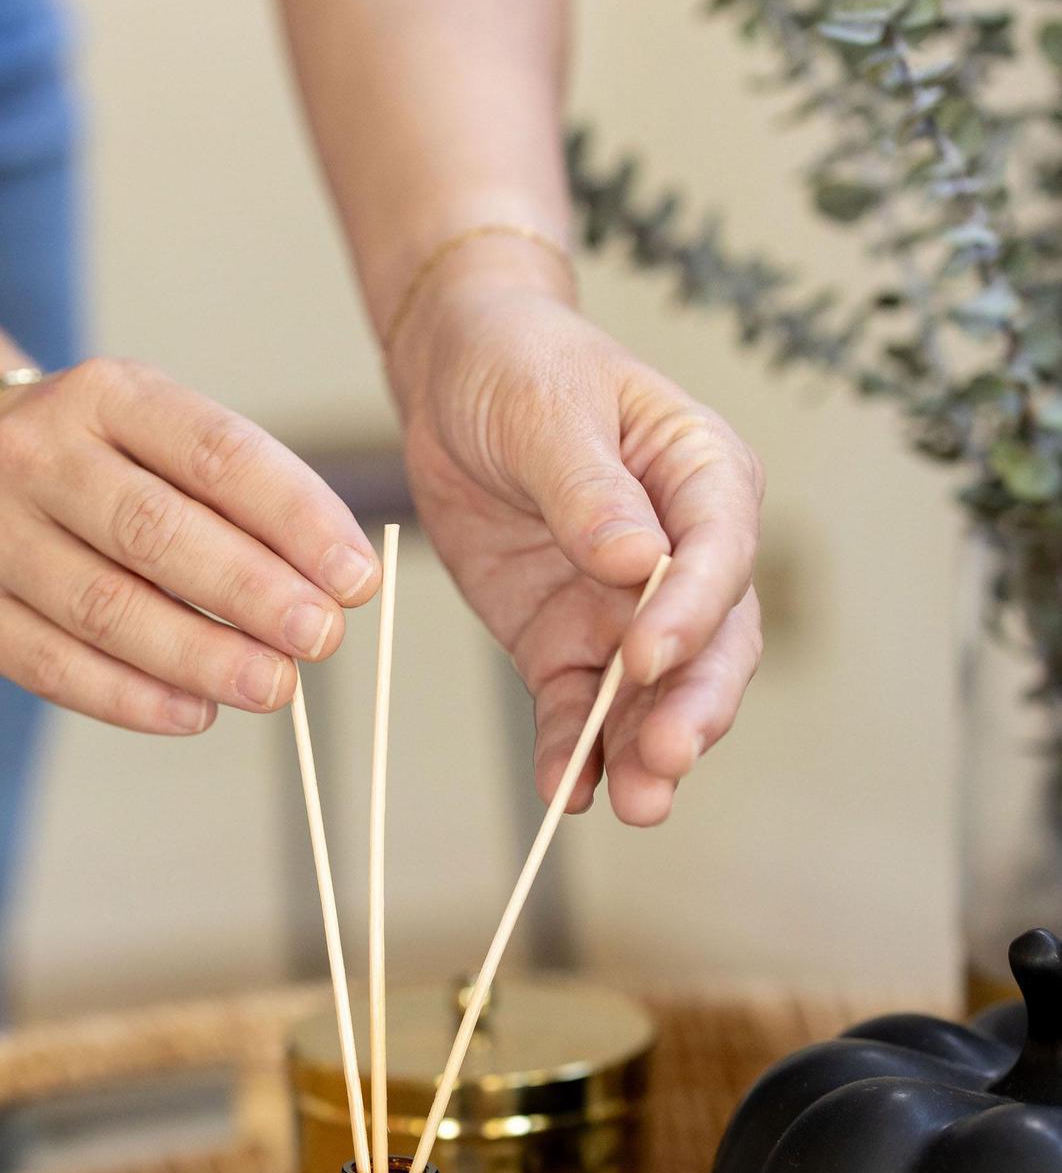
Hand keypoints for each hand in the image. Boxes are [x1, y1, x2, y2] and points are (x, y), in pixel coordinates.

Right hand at [0, 358, 380, 732]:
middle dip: (250, 591)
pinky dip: (133, 698)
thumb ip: (247, 500)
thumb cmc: (104, 465)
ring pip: (104, 607)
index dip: (294, 517)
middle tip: (319, 637)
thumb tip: (339, 584)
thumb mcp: (167, 441)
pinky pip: (56, 667)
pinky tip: (197, 713)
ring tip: (273, 686)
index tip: (356, 577)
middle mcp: (35, 454)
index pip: (214, 452)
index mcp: (105, 394)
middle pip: (153, 530)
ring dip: (200, 656)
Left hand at [389, 239, 763, 823]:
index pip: (719, 553)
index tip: (648, 656)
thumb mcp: (548, 409)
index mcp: (703, 477)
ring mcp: (626, 610)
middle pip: (710, 646)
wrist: (454, 378)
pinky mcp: (567, 644)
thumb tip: (638, 560)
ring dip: (642, 752)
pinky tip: (563, 792)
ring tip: (633, 805)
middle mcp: (683, 556)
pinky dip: (571, 753)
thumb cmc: (520, 367)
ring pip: (652, 696)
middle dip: (690, 709)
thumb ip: (589, 489)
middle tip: (663, 763)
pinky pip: (575, 710)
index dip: (691, 610)